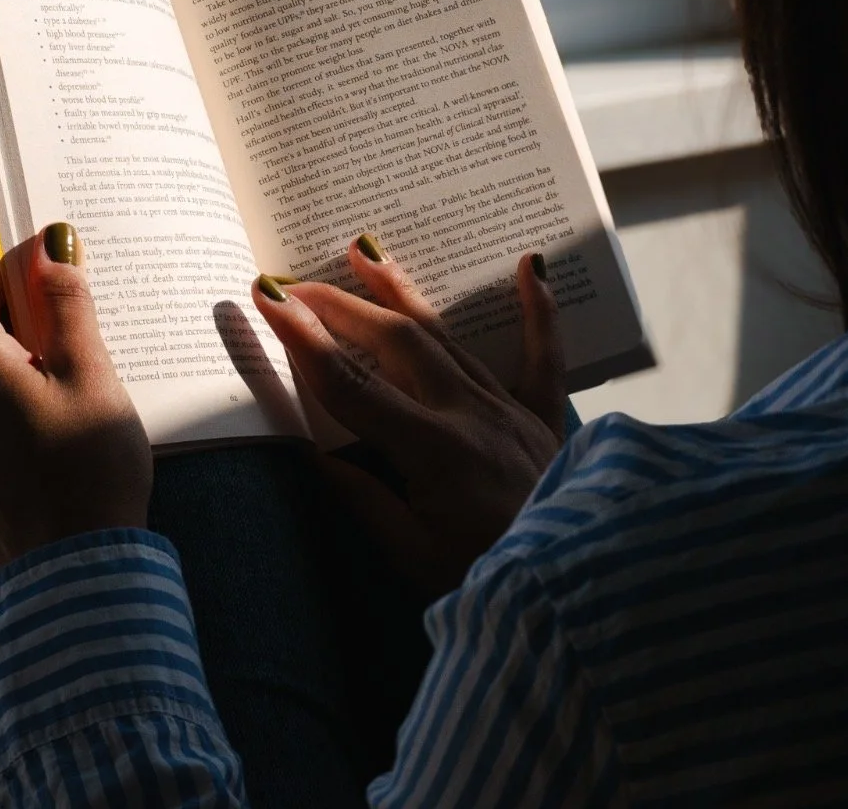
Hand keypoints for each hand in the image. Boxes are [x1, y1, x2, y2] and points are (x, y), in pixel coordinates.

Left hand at [0, 169, 152, 567]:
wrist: (72, 576)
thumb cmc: (89, 474)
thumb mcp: (92, 375)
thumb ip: (67, 301)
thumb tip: (52, 245)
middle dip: (6, 271)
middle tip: (66, 262)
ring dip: (8, 314)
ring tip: (73, 325)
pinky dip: (0, 350)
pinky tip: (53, 366)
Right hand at [253, 239, 564, 593]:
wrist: (577, 595)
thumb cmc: (488, 584)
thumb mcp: (413, 559)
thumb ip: (364, 502)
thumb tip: (314, 454)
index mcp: (434, 453)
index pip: (353, 385)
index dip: (305, 341)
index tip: (271, 300)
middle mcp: (472, 415)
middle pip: (397, 343)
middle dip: (342, 307)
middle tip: (297, 282)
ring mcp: (511, 411)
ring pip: (449, 337)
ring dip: (403, 294)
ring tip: (366, 251)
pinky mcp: (544, 420)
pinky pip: (543, 357)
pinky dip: (539, 311)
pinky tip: (533, 266)